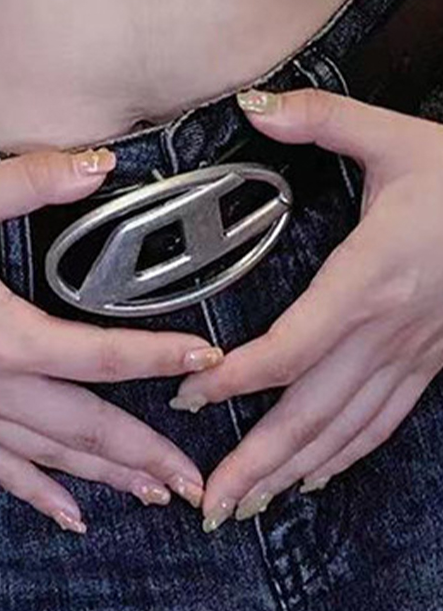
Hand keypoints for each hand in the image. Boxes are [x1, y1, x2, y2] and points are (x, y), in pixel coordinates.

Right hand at [0, 147, 220, 532]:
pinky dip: (39, 496)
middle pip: (85, 429)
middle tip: (195, 479)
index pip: (102, 355)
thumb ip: (36, 180)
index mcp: (4, 335)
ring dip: (107, 480)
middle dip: (146, 455)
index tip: (204, 363)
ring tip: (154, 494)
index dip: (159, 358)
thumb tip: (97, 166)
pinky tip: (70, 516)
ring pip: (50, 459)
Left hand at [169, 88, 442, 530]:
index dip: (237, 380)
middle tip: (208, 501)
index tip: (191, 393)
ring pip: (343, 431)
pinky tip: (313, 477)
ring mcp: (409, 355)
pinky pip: (380, 422)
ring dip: (291, 472)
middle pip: (311, 412)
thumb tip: (256, 105)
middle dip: (255, 461)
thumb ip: (322, 118)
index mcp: (369, 279)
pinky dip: (343, 455)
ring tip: (245, 505)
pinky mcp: (425, 362)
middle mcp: (386, 330)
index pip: (291, 347)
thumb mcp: (395, 138)